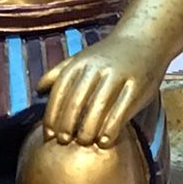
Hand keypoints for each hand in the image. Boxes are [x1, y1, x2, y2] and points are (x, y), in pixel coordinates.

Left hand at [37, 35, 157, 148]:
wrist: (144, 40)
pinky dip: (111, 128)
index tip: (49, 134)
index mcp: (80, 63)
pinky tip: (104, 141)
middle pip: (77, 101)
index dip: (52, 115)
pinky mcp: (137, 86)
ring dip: (88, 129)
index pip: (60, 92)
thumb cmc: (108, 55)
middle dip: (67, 124)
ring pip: (98, 107)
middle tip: (64, 142)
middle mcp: (97, 68)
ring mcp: (118, 77)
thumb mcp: (82, 58)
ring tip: (83, 143)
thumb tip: (38, 89)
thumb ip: (59, 72)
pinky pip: (121, 111)